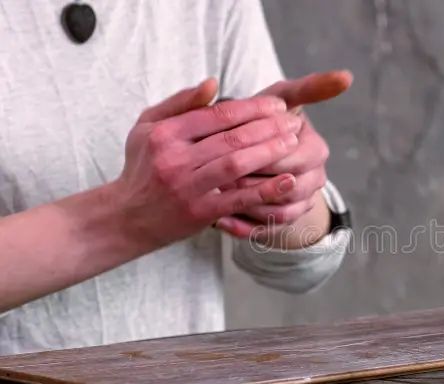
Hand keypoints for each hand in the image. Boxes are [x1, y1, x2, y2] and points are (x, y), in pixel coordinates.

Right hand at [111, 78, 302, 246]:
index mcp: (165, 134)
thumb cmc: (143, 167)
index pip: (218, 114)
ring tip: (294, 142)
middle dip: (269, 128)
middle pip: (232, 138)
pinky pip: (239, 199)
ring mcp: (188, 188)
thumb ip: (180, 103)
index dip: (253, 108)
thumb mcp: (148, 127)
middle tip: (295, 121)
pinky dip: (265, 190)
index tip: (278, 104)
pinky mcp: (200, 213)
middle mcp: (175, 159)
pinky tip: (288, 181)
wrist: (127, 218)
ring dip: (270, 152)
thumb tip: (213, 83)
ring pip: (237, 165)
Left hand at [214, 71, 351, 242]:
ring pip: (281, 212)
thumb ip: (308, 87)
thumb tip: (347, 76)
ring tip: (219, 197)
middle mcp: (316, 178)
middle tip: (220, 176)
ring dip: (250, 206)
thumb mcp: (284, 99)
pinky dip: (245, 228)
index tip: (231, 148)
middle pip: (289, 187)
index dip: (263, 154)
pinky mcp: (284, 222)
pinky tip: (221, 221)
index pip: (294, 156)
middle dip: (254, 180)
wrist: (260, 154)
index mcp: (317, 149)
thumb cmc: (265, 120)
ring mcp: (302, 203)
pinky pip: (268, 231)